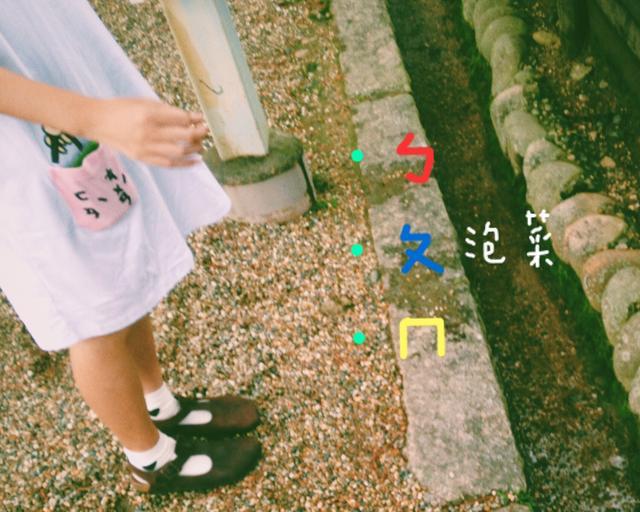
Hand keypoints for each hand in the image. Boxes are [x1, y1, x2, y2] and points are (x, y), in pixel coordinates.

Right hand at [85, 98, 208, 167]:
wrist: (96, 121)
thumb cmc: (121, 108)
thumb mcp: (144, 102)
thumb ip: (166, 110)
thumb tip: (191, 117)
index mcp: (149, 114)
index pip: (181, 119)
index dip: (195, 119)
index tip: (202, 119)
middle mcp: (148, 132)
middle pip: (184, 136)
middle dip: (199, 134)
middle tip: (205, 132)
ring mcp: (145, 147)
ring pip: (179, 152)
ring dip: (194, 149)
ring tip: (201, 146)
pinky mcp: (142, 158)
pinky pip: (168, 164)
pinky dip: (184, 163)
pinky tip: (194, 161)